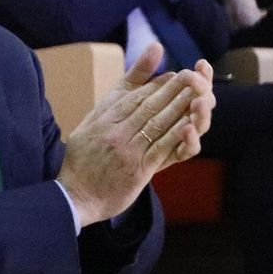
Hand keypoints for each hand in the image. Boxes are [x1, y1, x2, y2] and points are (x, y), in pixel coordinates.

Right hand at [57, 43, 214, 224]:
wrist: (74, 197)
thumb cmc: (80, 162)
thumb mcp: (85, 128)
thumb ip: (106, 107)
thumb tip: (122, 90)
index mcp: (102, 121)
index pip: (133, 98)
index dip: (156, 85)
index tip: (173, 76)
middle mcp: (115, 132)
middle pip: (149, 106)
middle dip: (173, 89)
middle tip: (192, 76)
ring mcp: (127, 150)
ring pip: (158, 123)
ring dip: (181, 107)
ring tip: (198, 94)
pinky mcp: (138, 169)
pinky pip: (161, 148)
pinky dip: (177, 135)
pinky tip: (191, 125)